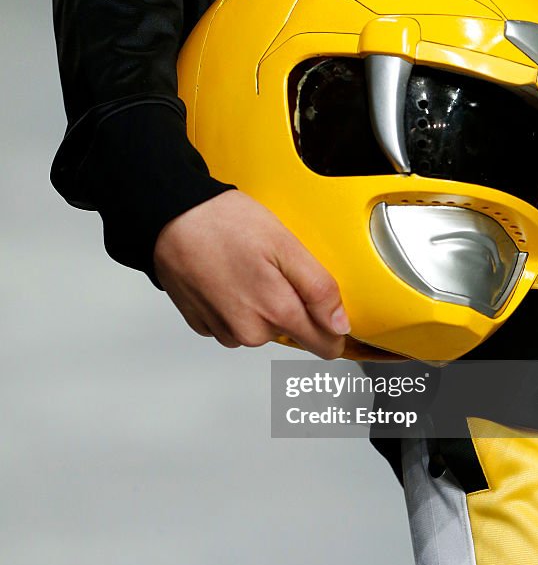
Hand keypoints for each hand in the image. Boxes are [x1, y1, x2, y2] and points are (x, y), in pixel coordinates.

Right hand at [153, 190, 349, 359]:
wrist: (170, 219)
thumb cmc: (224, 224)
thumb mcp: (286, 245)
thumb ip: (319, 289)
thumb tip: (340, 324)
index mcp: (276, 312)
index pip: (325, 345)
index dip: (333, 324)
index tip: (329, 306)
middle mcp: (249, 331)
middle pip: (293, 332)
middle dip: (293, 305)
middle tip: (276, 268)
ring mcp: (224, 330)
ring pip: (262, 328)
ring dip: (262, 304)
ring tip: (248, 268)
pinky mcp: (203, 324)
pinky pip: (235, 323)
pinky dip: (236, 303)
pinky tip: (229, 276)